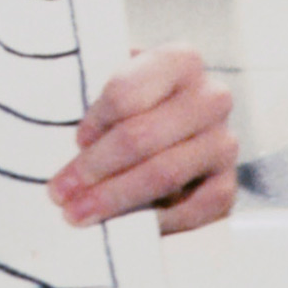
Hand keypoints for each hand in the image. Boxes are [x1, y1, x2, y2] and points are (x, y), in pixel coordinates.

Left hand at [47, 43, 235, 234]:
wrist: (180, 124)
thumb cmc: (136, 101)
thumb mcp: (119, 80)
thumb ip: (96, 93)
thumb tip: (64, 134)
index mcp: (180, 60)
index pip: (127, 92)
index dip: (95, 120)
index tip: (74, 142)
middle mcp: (211, 98)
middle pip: (142, 137)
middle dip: (94, 167)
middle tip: (60, 191)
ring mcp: (224, 143)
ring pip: (163, 174)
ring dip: (114, 198)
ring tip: (78, 212)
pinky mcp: (227, 185)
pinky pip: (192, 210)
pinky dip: (154, 221)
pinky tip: (123, 227)